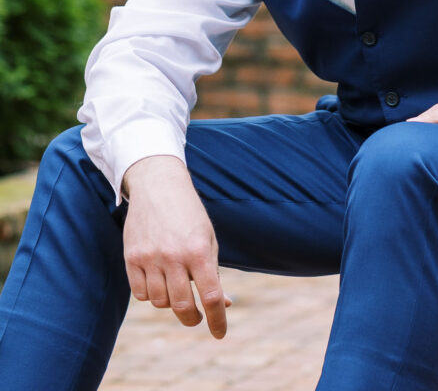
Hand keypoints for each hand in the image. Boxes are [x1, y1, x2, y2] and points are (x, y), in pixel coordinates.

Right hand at [122, 156, 230, 337]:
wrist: (159, 186)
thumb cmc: (189, 216)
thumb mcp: (208, 239)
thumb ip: (214, 272)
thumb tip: (224, 304)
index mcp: (199, 250)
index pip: (211, 296)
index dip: (217, 319)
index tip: (219, 334)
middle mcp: (174, 255)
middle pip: (182, 306)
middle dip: (192, 318)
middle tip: (197, 317)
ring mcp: (150, 257)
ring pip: (160, 303)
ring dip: (170, 303)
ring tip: (176, 289)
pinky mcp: (131, 257)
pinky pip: (141, 293)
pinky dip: (151, 295)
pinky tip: (158, 281)